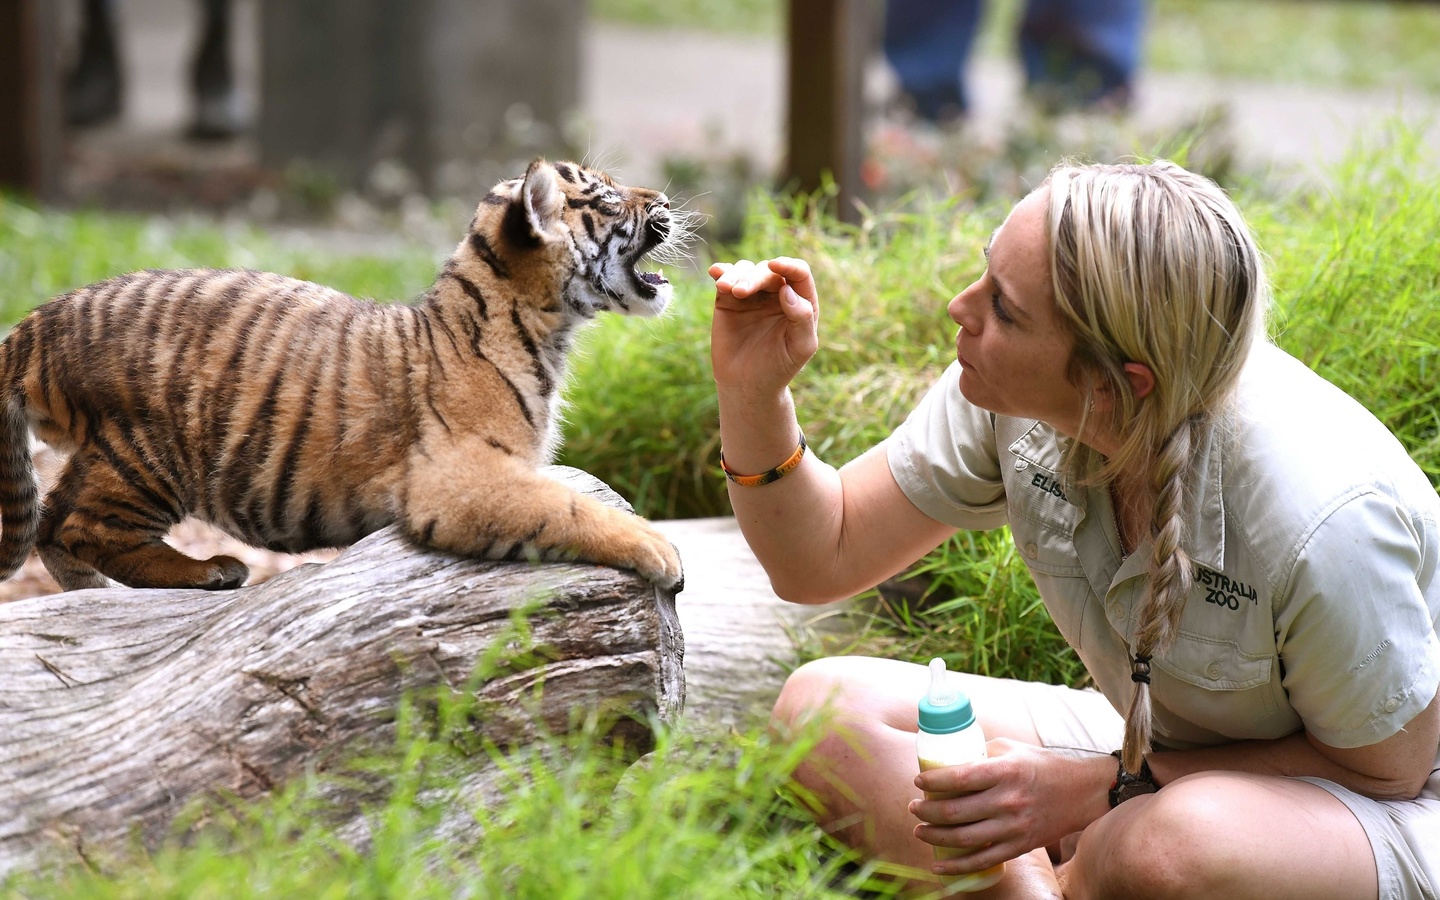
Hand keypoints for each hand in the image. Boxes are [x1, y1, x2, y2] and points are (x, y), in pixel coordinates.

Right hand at [709, 256, 818, 398]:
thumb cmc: (780, 368)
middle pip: (769, 271)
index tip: (775, 266)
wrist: (747, 384)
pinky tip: (715, 273)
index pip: (799, 274)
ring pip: (746, 269)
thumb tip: (787, 289)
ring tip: (726, 290)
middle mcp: (778, 292)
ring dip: (736, 275)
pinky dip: (721, 272)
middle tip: (741, 293)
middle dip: (755, 278)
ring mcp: (753, 294)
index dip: (789, 265)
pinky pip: (726, 278)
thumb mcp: (800, 347)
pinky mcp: (729, 299)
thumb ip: (802, 319)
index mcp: (801, 301)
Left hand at [909, 740, 1110, 876]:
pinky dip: (957, 867)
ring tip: (919, 830)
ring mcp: (1014, 827)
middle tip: (913, 807)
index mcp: (1004, 772)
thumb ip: (980, 752)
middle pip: (955, 811)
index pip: (958, 778)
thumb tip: (946, 757)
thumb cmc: (1042, 765)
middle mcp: (1008, 801)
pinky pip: (983, 861)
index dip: (932, 781)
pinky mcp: (1020, 846)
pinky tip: (938, 864)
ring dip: (934, 836)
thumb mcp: (1010, 748)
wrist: (1082, 793)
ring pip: (964, 839)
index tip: (917, 781)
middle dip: (925, 811)